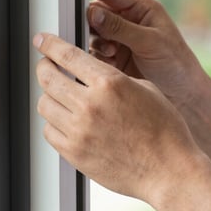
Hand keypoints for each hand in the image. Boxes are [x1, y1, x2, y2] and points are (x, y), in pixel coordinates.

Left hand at [34, 32, 207, 204]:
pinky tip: (67, 121)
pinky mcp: (75, 153)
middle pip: (47, 78)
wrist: (168, 170)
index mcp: (109, 83)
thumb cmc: (164, 130)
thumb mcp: (145, 89)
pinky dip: (54, 123)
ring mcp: (79, 131)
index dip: (50, 44)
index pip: (67, 55)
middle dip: (44, 67)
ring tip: (61, 96)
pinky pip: (49, 132)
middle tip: (47, 66)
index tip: (42, 40)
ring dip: (49, 96)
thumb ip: (113, 78)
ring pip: (44, 105)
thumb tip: (90, 72)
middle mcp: (90, 105)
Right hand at [87, 0, 208, 105]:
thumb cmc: (176, 64)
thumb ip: (120, 27)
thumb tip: (93, 13)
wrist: (183, 96)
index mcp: (142, 8)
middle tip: (90, 31)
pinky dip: (97, 57)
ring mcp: (120, 39)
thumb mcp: (150, 42)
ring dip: (96, 42)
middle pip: (97, 12)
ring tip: (110, 52)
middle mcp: (129, 21)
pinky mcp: (115, 58)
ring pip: (93, 33)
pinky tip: (110, 62)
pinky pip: (95, 52)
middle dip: (91, 22)